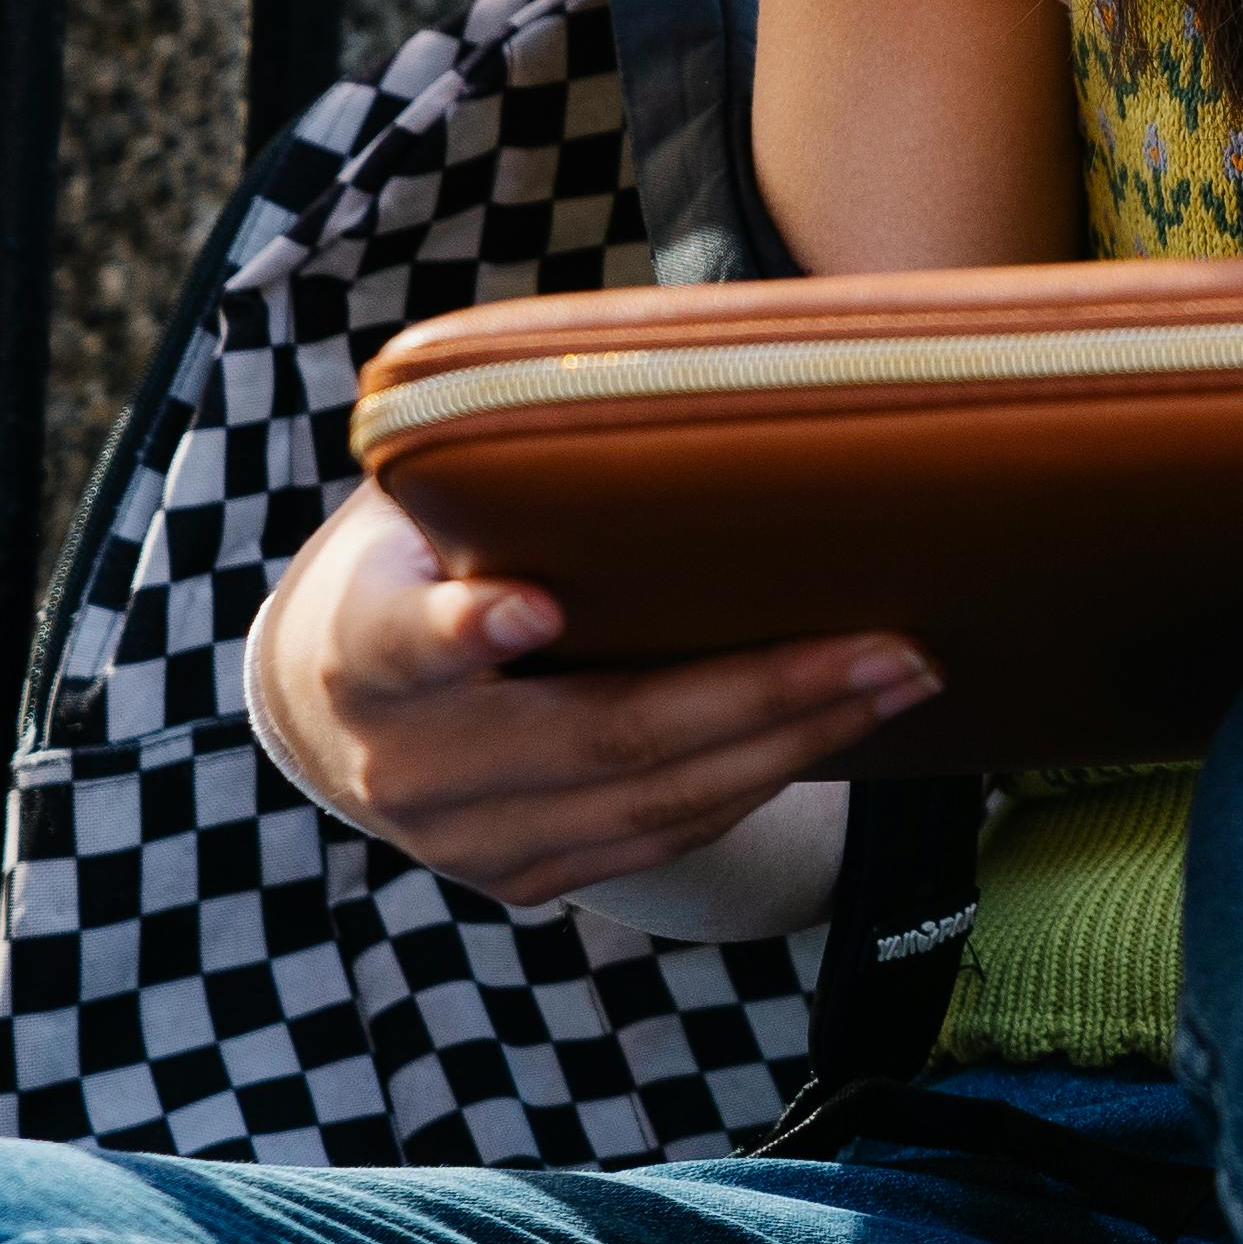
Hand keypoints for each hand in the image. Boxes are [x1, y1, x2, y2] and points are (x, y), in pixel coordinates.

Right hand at [243, 479, 933, 910]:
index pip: (406, 643)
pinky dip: (756, 783)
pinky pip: (659, 837)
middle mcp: (403, 762)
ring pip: (649, 802)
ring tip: (903, 679)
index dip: (466, 631)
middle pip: (594, 735)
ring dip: (792, 744)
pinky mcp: (519, 877)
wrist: (339, 697)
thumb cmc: (421, 552)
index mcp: (360, 646)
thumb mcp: (427, 494)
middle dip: (757, 693)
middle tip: (890, 644)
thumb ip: (502, 464)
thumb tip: (666, 367)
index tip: (538, 606)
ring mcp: (463, 838)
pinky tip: (839, 726)